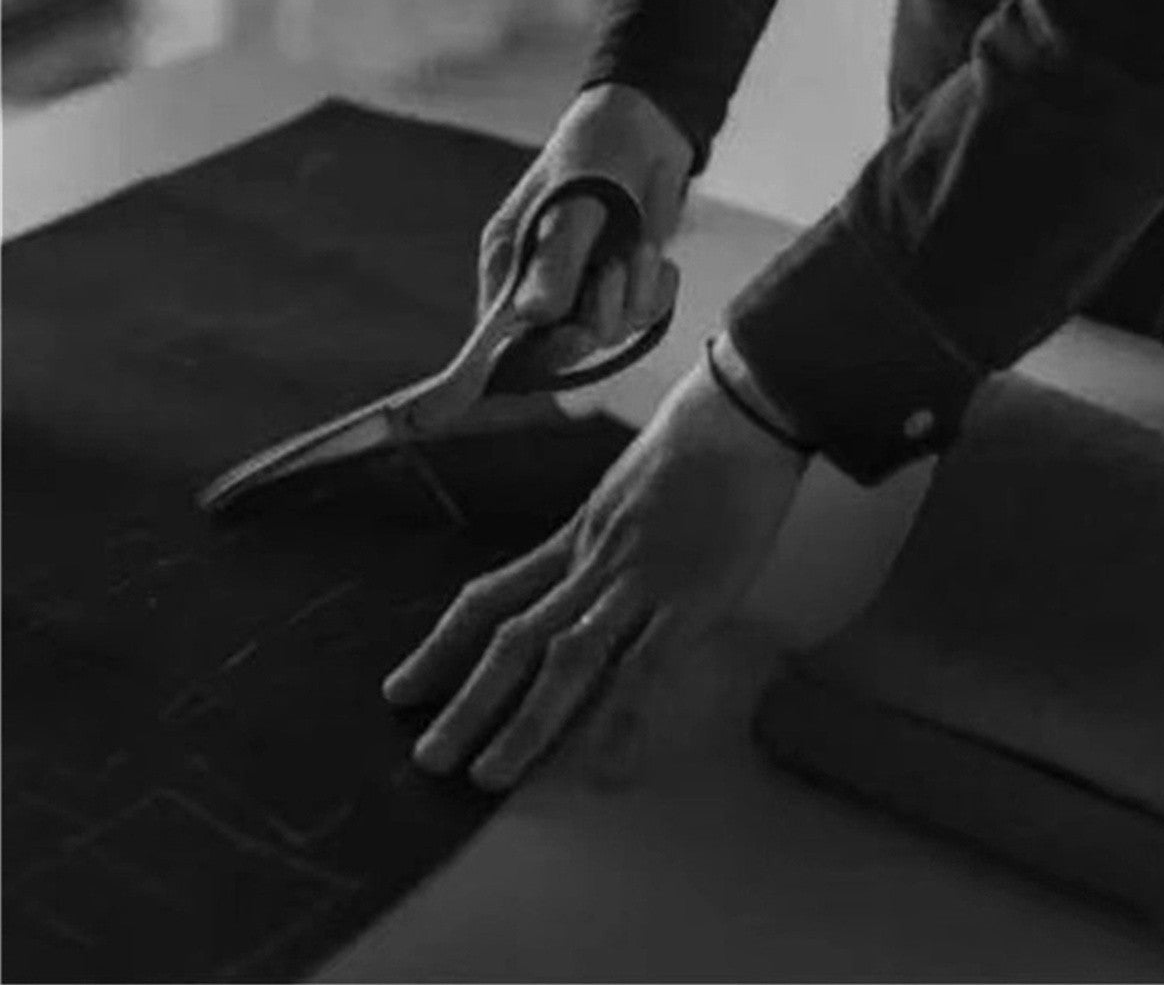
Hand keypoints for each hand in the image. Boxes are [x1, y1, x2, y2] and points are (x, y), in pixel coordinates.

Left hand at [381, 356, 803, 791]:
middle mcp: (591, 563)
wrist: (734, 415)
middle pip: (514, 639)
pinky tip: (597, 765)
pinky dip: (618, 717)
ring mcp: (637, 582)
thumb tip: (591, 587)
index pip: (491, 597)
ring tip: (489, 776)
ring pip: (566, 658)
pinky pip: (644, 666)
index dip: (441, 646)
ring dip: (525, 721)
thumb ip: (606, 544)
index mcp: (573, 538)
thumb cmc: (690, 448)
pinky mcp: (688, 598)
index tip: (402, 688)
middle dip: (467, 702)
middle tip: (428, 758)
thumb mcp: (624, 494)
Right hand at [477, 84, 693, 369]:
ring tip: (639, 246)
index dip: (534, 350)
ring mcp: (585, 288)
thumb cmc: (595, 151)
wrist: (650, 126)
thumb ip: (556, 259)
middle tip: (613, 276)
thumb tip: (533, 315)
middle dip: (593, 318)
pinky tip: (659, 259)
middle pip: (558, 344)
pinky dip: (657, 292)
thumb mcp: (573, 200)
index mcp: (509, 262)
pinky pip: (642, 317)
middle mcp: (541, 284)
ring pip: (607, 332)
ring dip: (632, 295)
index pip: (503, 335)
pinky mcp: (625, 287)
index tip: (574, 335)